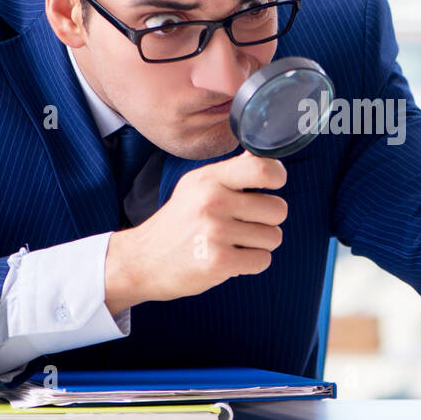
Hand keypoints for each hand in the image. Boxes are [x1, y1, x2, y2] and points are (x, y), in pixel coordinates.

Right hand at [104, 150, 287, 311]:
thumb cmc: (178, 222)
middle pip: (278, 209)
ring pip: (274, 237)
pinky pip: (262, 260)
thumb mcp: (197, 186)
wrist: (143, 260)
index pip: (264, 169)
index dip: (277, 178)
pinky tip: (230, 258)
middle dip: (268, 220)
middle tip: (244, 224)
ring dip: (259, 244)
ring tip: (233, 242)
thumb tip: (262, 156)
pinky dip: (251, 263)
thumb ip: (232, 172)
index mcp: (209, 179)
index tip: (271, 187)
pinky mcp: (218, 262)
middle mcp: (212, 202)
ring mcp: (215, 232)